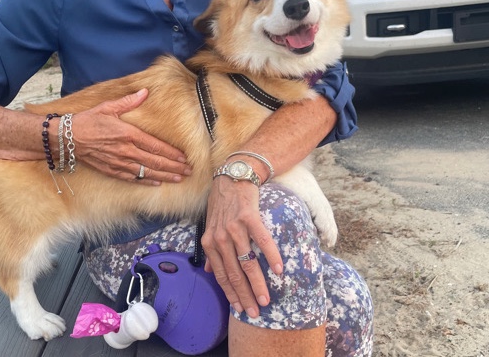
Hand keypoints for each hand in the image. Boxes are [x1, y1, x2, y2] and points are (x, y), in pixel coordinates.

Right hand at [68, 89, 189, 183]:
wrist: (66, 138)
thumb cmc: (88, 120)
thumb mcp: (108, 107)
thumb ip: (129, 101)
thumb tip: (145, 92)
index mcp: (128, 134)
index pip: (155, 146)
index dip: (171, 153)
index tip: (184, 157)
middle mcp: (126, 150)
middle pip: (155, 161)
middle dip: (173, 167)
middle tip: (188, 171)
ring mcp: (118, 162)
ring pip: (146, 172)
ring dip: (164, 176)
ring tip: (179, 179)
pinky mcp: (111, 170)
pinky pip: (132, 178)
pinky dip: (146, 181)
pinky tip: (156, 183)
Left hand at [201, 178, 282, 317]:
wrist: (233, 176)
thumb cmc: (223, 203)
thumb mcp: (210, 226)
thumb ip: (211, 250)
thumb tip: (209, 272)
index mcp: (210, 242)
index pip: (221, 275)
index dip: (231, 294)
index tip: (240, 309)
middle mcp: (220, 237)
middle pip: (234, 273)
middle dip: (245, 295)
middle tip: (256, 312)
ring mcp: (234, 227)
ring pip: (247, 262)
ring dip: (258, 283)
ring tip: (266, 299)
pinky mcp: (248, 216)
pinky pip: (262, 240)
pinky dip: (271, 256)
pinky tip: (279, 270)